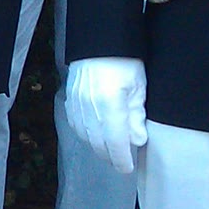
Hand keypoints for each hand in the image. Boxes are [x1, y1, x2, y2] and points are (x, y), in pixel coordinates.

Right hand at [65, 57, 148, 174]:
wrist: (100, 39)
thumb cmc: (126, 61)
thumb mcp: (139, 87)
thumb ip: (137, 116)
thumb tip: (136, 141)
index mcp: (110, 104)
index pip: (115, 142)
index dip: (122, 159)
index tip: (129, 169)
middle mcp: (89, 107)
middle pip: (98, 143)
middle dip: (111, 156)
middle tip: (122, 162)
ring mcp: (76, 103)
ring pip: (85, 136)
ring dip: (98, 147)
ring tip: (111, 151)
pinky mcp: (69, 100)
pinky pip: (75, 126)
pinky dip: (86, 135)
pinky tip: (95, 136)